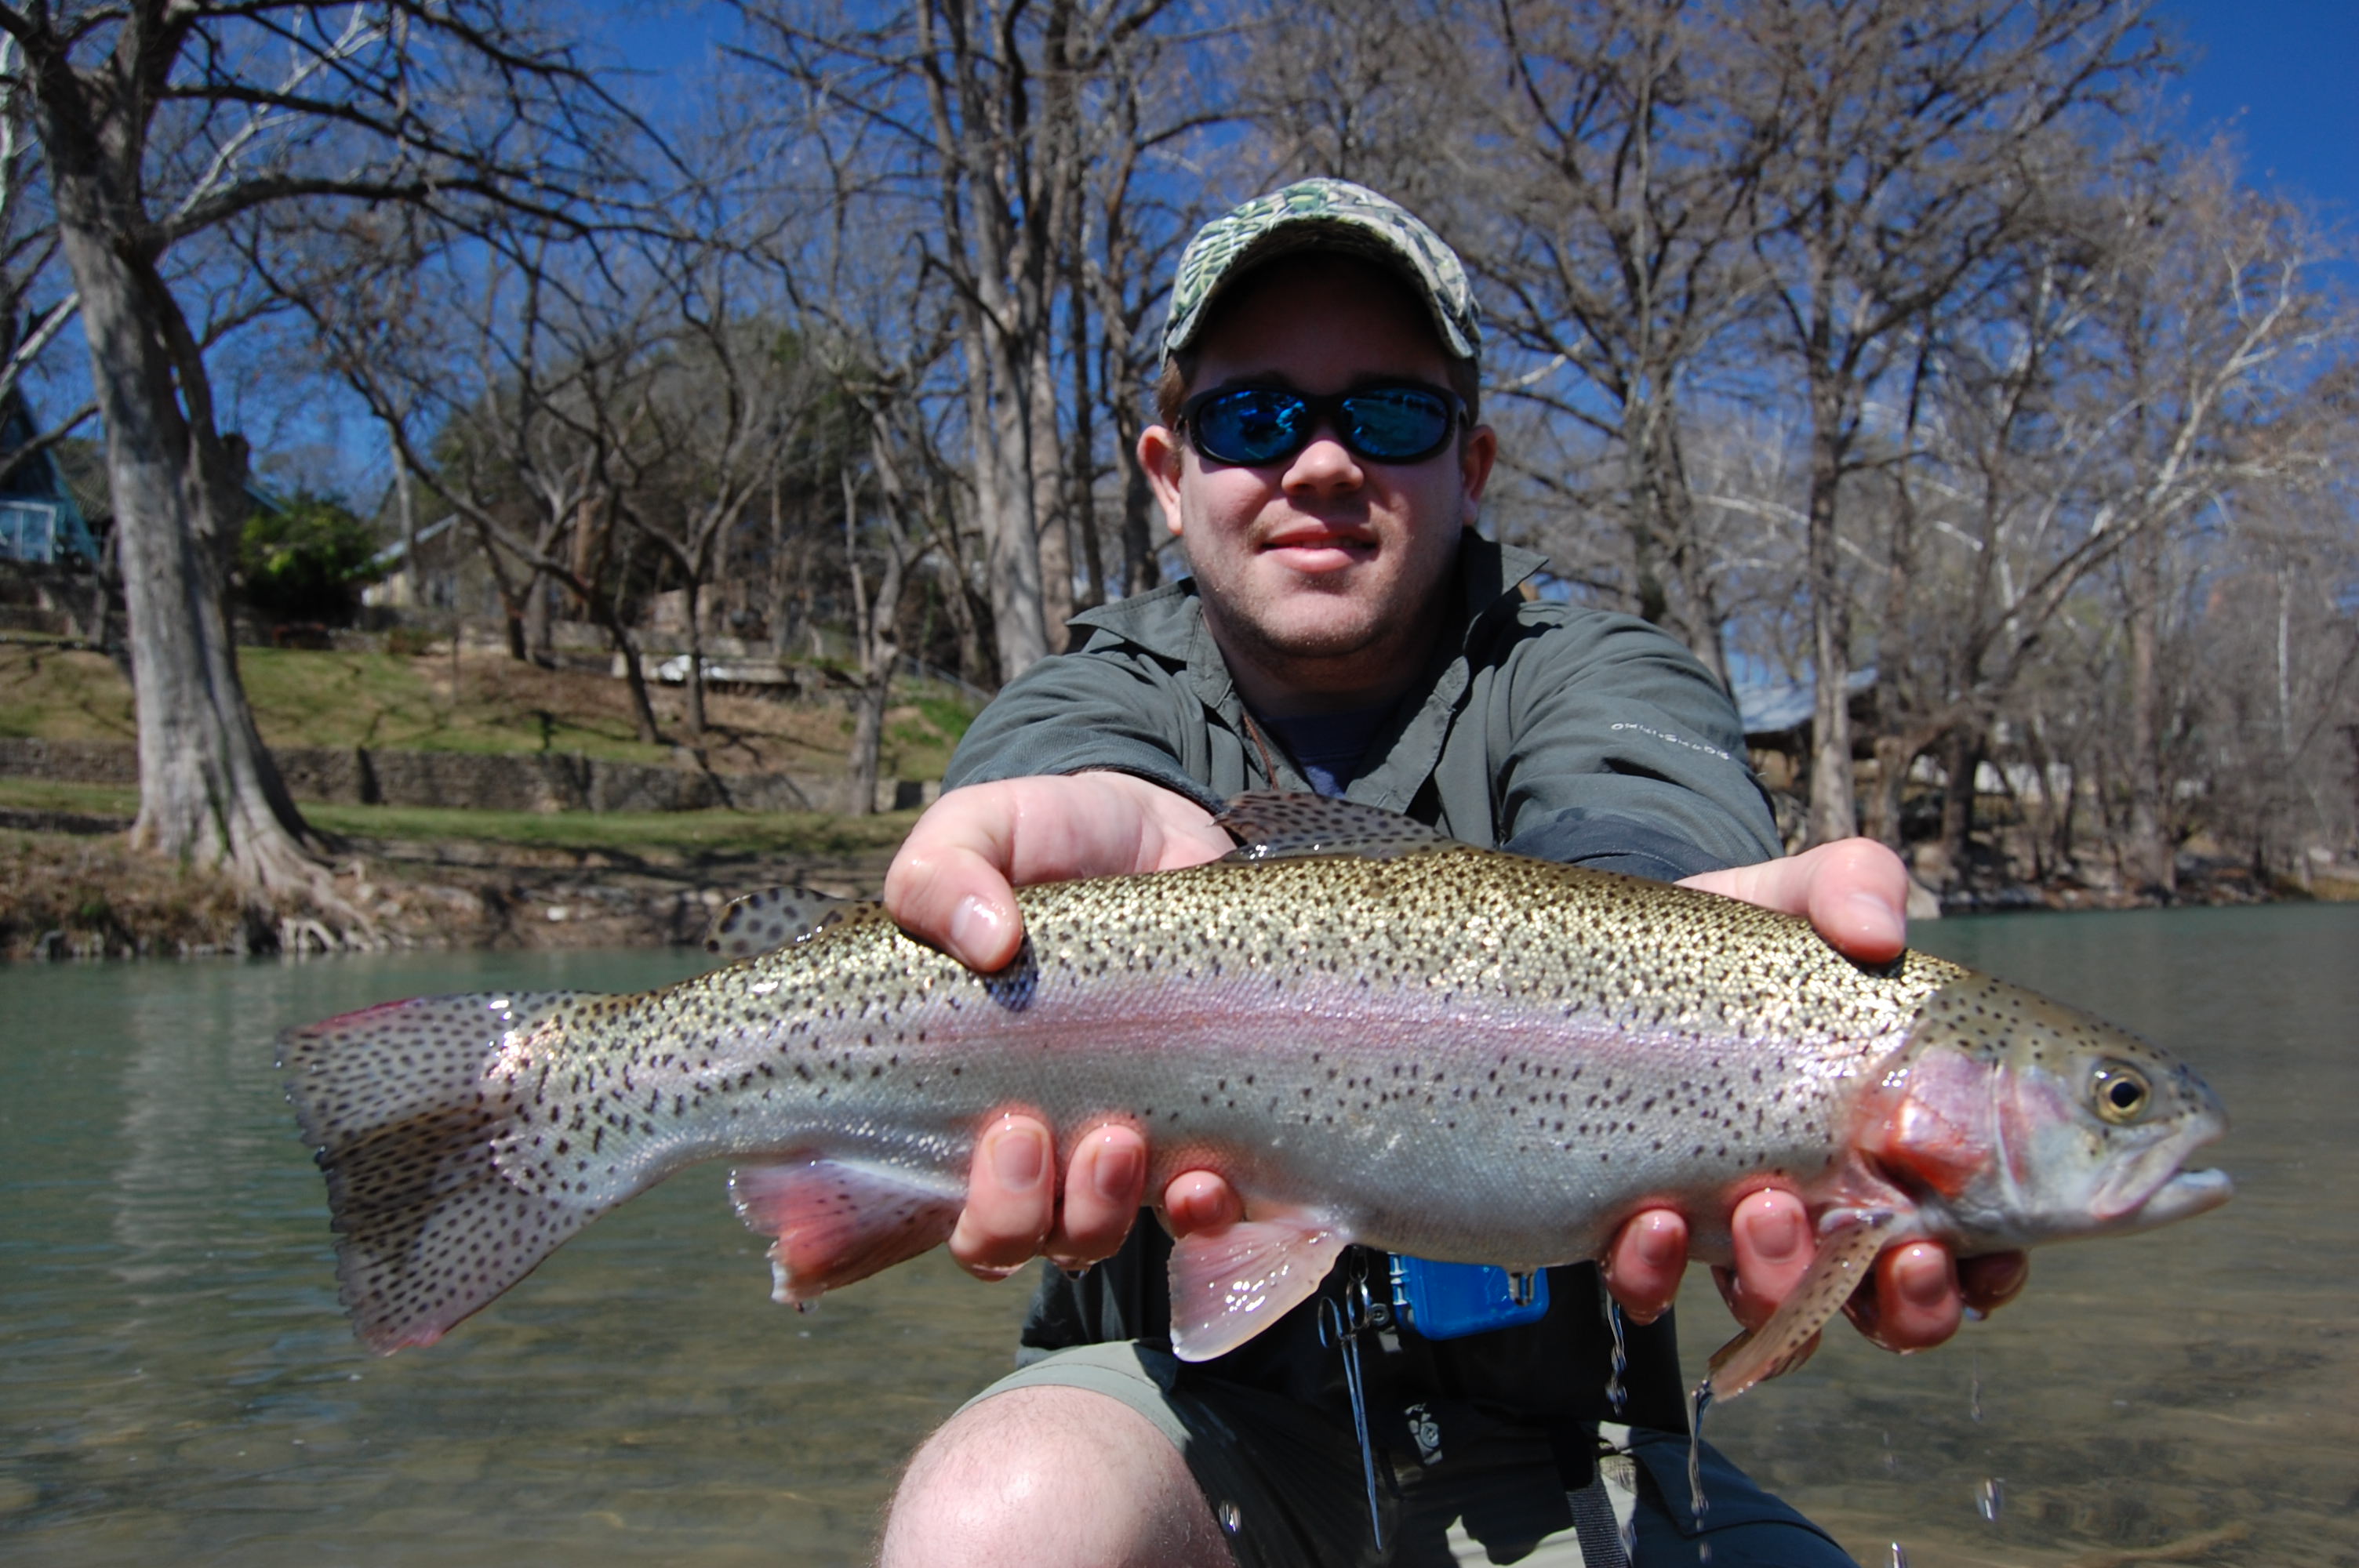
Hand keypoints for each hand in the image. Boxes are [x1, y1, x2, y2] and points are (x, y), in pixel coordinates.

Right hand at [886, 775, 1232, 1276]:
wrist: (1166, 826)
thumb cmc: (1051, 840)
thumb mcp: (984, 828)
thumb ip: (946, 868)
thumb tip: (987, 940)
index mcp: (942, 1082)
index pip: (885, 1193)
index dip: (844, 1244)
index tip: (828, 1234)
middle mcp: (1019, 1133)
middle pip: (993, 1240)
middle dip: (1002, 1215)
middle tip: (1022, 1132)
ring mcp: (1105, 1141)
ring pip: (1083, 1239)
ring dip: (1091, 1214)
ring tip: (1116, 1140)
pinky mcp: (1196, 1130)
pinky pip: (1195, 1217)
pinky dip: (1197, 1217)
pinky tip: (1202, 1181)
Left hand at [1635, 838, 2030, 1354]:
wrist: (1603, 956)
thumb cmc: (1734, 941)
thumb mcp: (1800, 896)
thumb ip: (1855, 886)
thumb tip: (1880, 931)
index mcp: (1902, 1145)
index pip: (1980, 1245)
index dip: (1990, 1273)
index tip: (1974, 1254)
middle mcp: (1829, 1203)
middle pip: (1897, 1306)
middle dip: (1907, 1304)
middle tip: (1895, 1248)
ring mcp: (1731, 1223)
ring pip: (1781, 1311)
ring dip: (1783, 1284)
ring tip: (1761, 1208)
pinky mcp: (1641, 1228)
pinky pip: (1650, 1289)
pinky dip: (1653, 1273)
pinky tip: (1649, 1220)